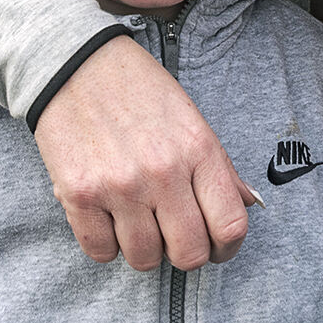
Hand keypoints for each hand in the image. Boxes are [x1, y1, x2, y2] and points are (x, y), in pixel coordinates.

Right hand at [34, 36, 258, 270]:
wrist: (76, 63)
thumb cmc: (137, 89)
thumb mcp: (189, 118)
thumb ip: (219, 166)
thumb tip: (247, 203)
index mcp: (197, 148)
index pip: (231, 225)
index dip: (227, 247)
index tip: (217, 245)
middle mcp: (162, 171)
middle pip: (190, 255)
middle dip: (185, 253)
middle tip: (173, 235)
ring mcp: (120, 186)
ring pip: (144, 259)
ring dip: (143, 247)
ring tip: (137, 218)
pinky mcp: (79, 195)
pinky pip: (101, 251)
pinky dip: (106, 243)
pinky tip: (108, 215)